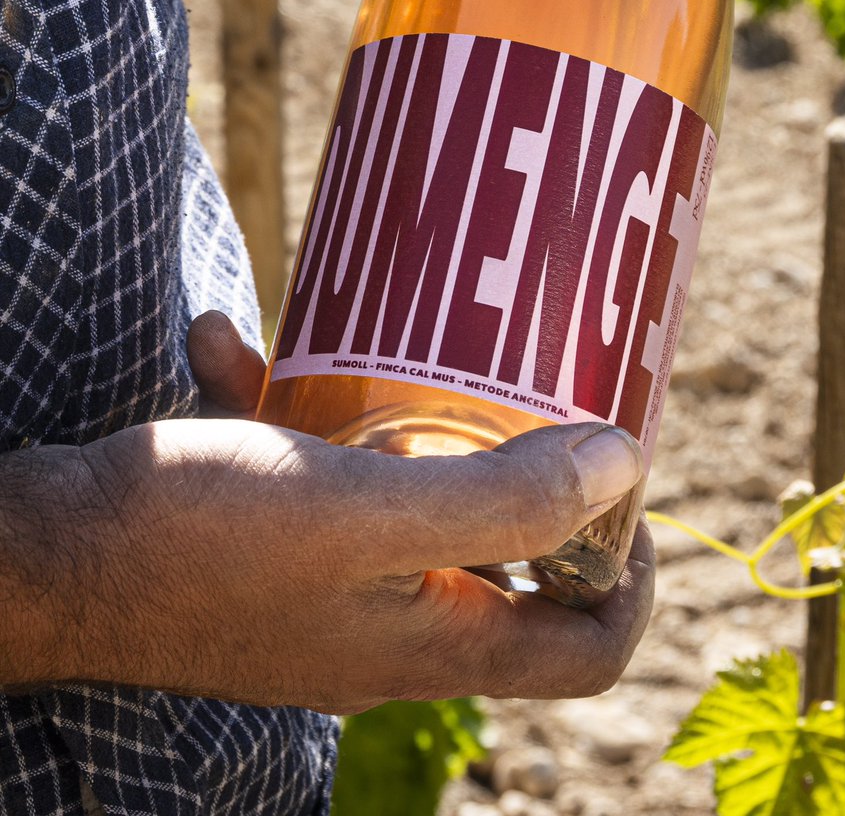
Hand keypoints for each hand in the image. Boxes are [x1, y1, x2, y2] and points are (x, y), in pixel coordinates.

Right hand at [2, 312, 653, 710]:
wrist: (43, 557)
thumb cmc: (199, 539)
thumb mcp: (368, 511)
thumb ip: (505, 502)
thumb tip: (625, 467)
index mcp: (432, 644)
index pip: (583, 654)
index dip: (631, 577)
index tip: (626, 486)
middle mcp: (389, 634)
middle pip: (507, 572)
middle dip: (525, 477)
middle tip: (527, 392)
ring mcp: (327, 594)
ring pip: (401, 508)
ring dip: (395, 426)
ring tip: (376, 350)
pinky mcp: (270, 552)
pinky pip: (310, 483)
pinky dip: (289, 413)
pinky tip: (230, 345)